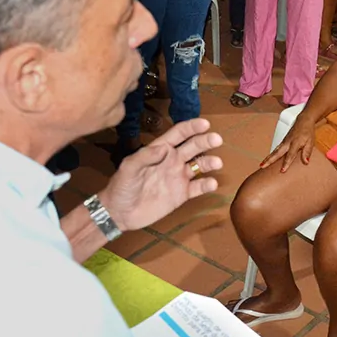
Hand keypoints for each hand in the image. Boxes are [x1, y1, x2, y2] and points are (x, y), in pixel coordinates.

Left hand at [98, 119, 224, 230]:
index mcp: (160, 150)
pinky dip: (207, 185)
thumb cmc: (121, 186)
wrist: (119, 213)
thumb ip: (145, 156)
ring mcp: (179, 177)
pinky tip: (212, 183)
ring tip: (217, 163)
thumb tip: (164, 148)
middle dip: (205, 141)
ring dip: (209, 162)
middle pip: (193, 147)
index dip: (192, 127)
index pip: (179, 134)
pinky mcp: (182, 194)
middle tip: (217, 139)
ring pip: (199, 166)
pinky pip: (198, 188)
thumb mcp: (128, 168)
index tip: (205, 124)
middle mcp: (173, 160)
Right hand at [260, 116, 315, 172]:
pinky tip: (267, 160)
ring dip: (267, 158)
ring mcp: (284, 142)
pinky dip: (270, 155)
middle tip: (262, 167)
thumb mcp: (311, 142)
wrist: (303, 121)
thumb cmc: (307, 132)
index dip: (286, 163)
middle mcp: (287, 142)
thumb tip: (306, 162)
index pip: (290, 155)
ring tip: (261, 165)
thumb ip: (307, 152)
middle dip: (269, 160)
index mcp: (295, 143)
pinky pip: (275, 149)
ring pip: (274, 151)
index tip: (282, 170)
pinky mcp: (283, 142)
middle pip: (277, 153)